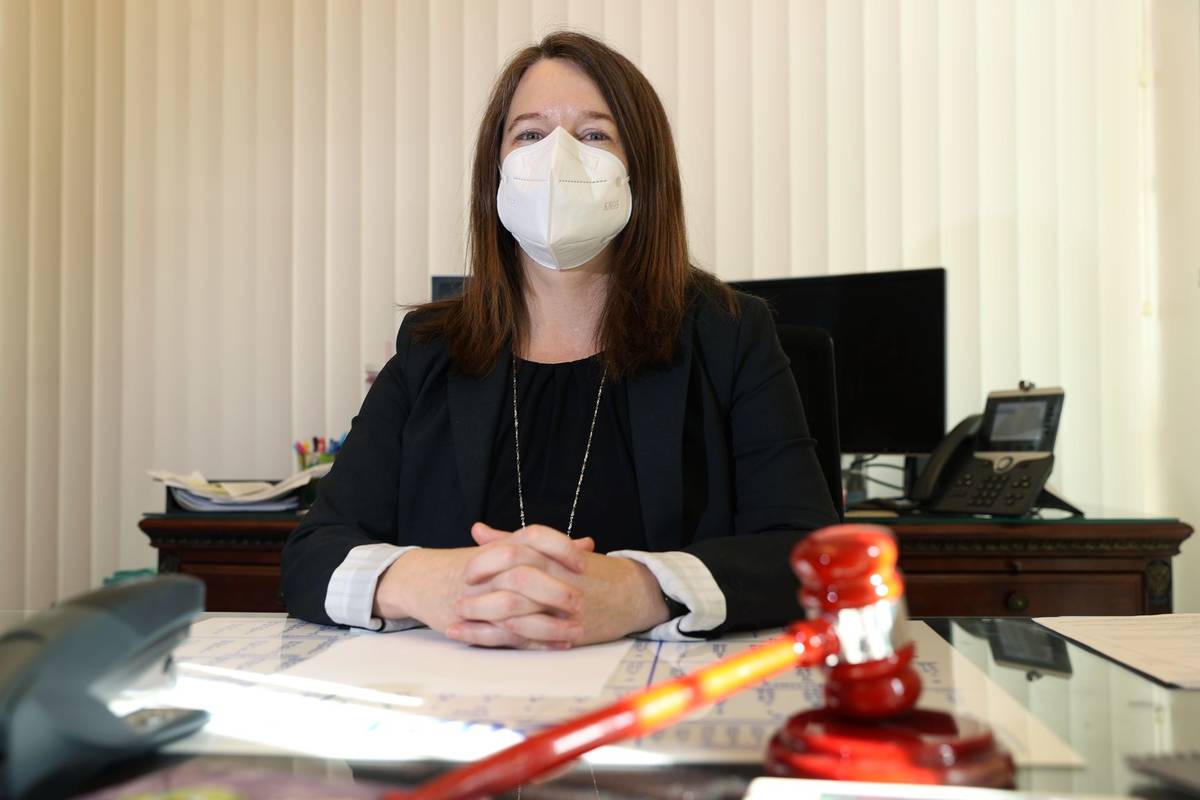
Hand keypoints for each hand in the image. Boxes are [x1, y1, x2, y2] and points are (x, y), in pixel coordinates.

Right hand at [371, 525, 593, 641]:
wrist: (421, 579)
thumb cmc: (471, 566)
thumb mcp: (506, 550)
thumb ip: (548, 549)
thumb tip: (588, 544)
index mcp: (502, 547)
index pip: (534, 538)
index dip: (561, 550)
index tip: (583, 564)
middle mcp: (491, 570)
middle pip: (526, 576)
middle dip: (556, 591)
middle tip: (582, 602)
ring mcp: (482, 597)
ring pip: (519, 610)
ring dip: (551, 623)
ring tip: (577, 630)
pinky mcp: (476, 622)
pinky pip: (508, 634)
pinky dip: (536, 640)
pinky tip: (559, 644)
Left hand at [448, 523, 669, 648]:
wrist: (634, 595)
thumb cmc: (591, 572)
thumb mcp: (557, 551)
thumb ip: (514, 540)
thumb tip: (477, 530)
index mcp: (557, 554)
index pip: (519, 548)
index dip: (490, 557)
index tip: (470, 567)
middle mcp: (561, 578)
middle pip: (515, 577)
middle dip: (483, 586)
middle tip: (461, 591)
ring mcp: (564, 607)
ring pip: (516, 609)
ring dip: (481, 614)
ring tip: (455, 617)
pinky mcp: (564, 633)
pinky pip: (523, 637)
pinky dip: (491, 637)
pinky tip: (468, 636)